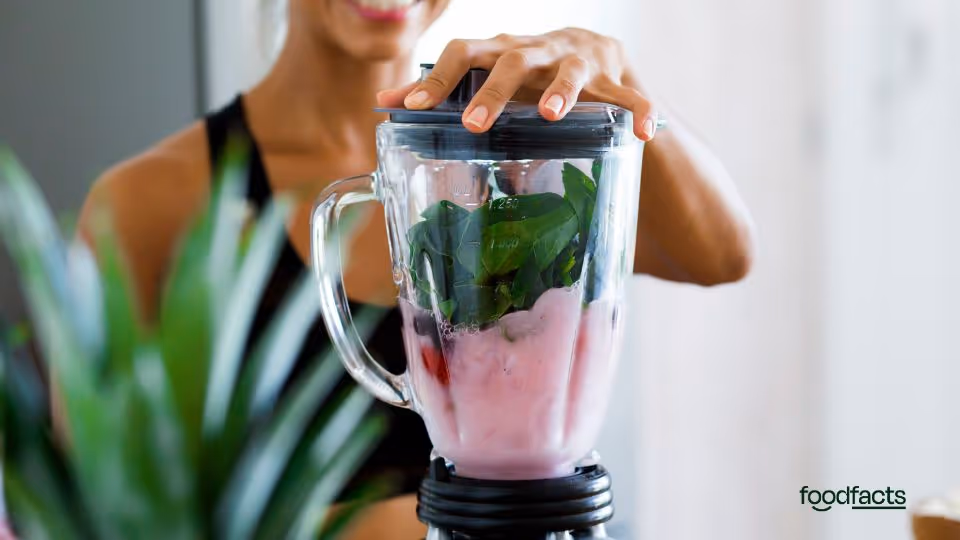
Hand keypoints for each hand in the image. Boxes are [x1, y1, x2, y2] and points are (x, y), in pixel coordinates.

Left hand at [377, 28, 658, 140]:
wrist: (592, 52)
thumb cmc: (525, 73)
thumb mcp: (486, 76)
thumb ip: (442, 91)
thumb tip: (384, 105)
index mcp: (500, 50)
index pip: (462, 54)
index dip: (437, 79)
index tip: (413, 108)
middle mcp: (536, 50)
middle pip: (511, 61)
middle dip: (493, 92)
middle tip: (476, 125)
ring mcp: (577, 60)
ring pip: (570, 70)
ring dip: (561, 91)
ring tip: (551, 115)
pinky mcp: (615, 77)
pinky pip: (630, 95)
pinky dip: (639, 111)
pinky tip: (646, 133)